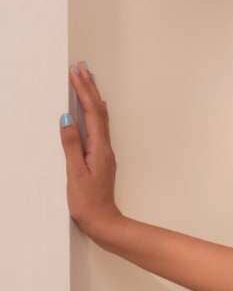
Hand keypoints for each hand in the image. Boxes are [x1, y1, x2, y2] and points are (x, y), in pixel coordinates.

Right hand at [60, 62, 120, 239]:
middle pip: (99, 111)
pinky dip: (94, 112)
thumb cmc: (88, 202)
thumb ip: (71, 145)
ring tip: (87, 80)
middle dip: (90, 88)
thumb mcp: (75, 173)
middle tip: (83, 67)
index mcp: (99, 148)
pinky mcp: (101, 159)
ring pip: (100, 118)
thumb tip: (67, 119)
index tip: (76, 72)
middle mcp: (105, 147)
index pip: (92, 112)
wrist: (104, 223)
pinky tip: (94, 110)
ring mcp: (105, 153)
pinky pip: (98, 128)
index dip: (84, 91)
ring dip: (93, 98)